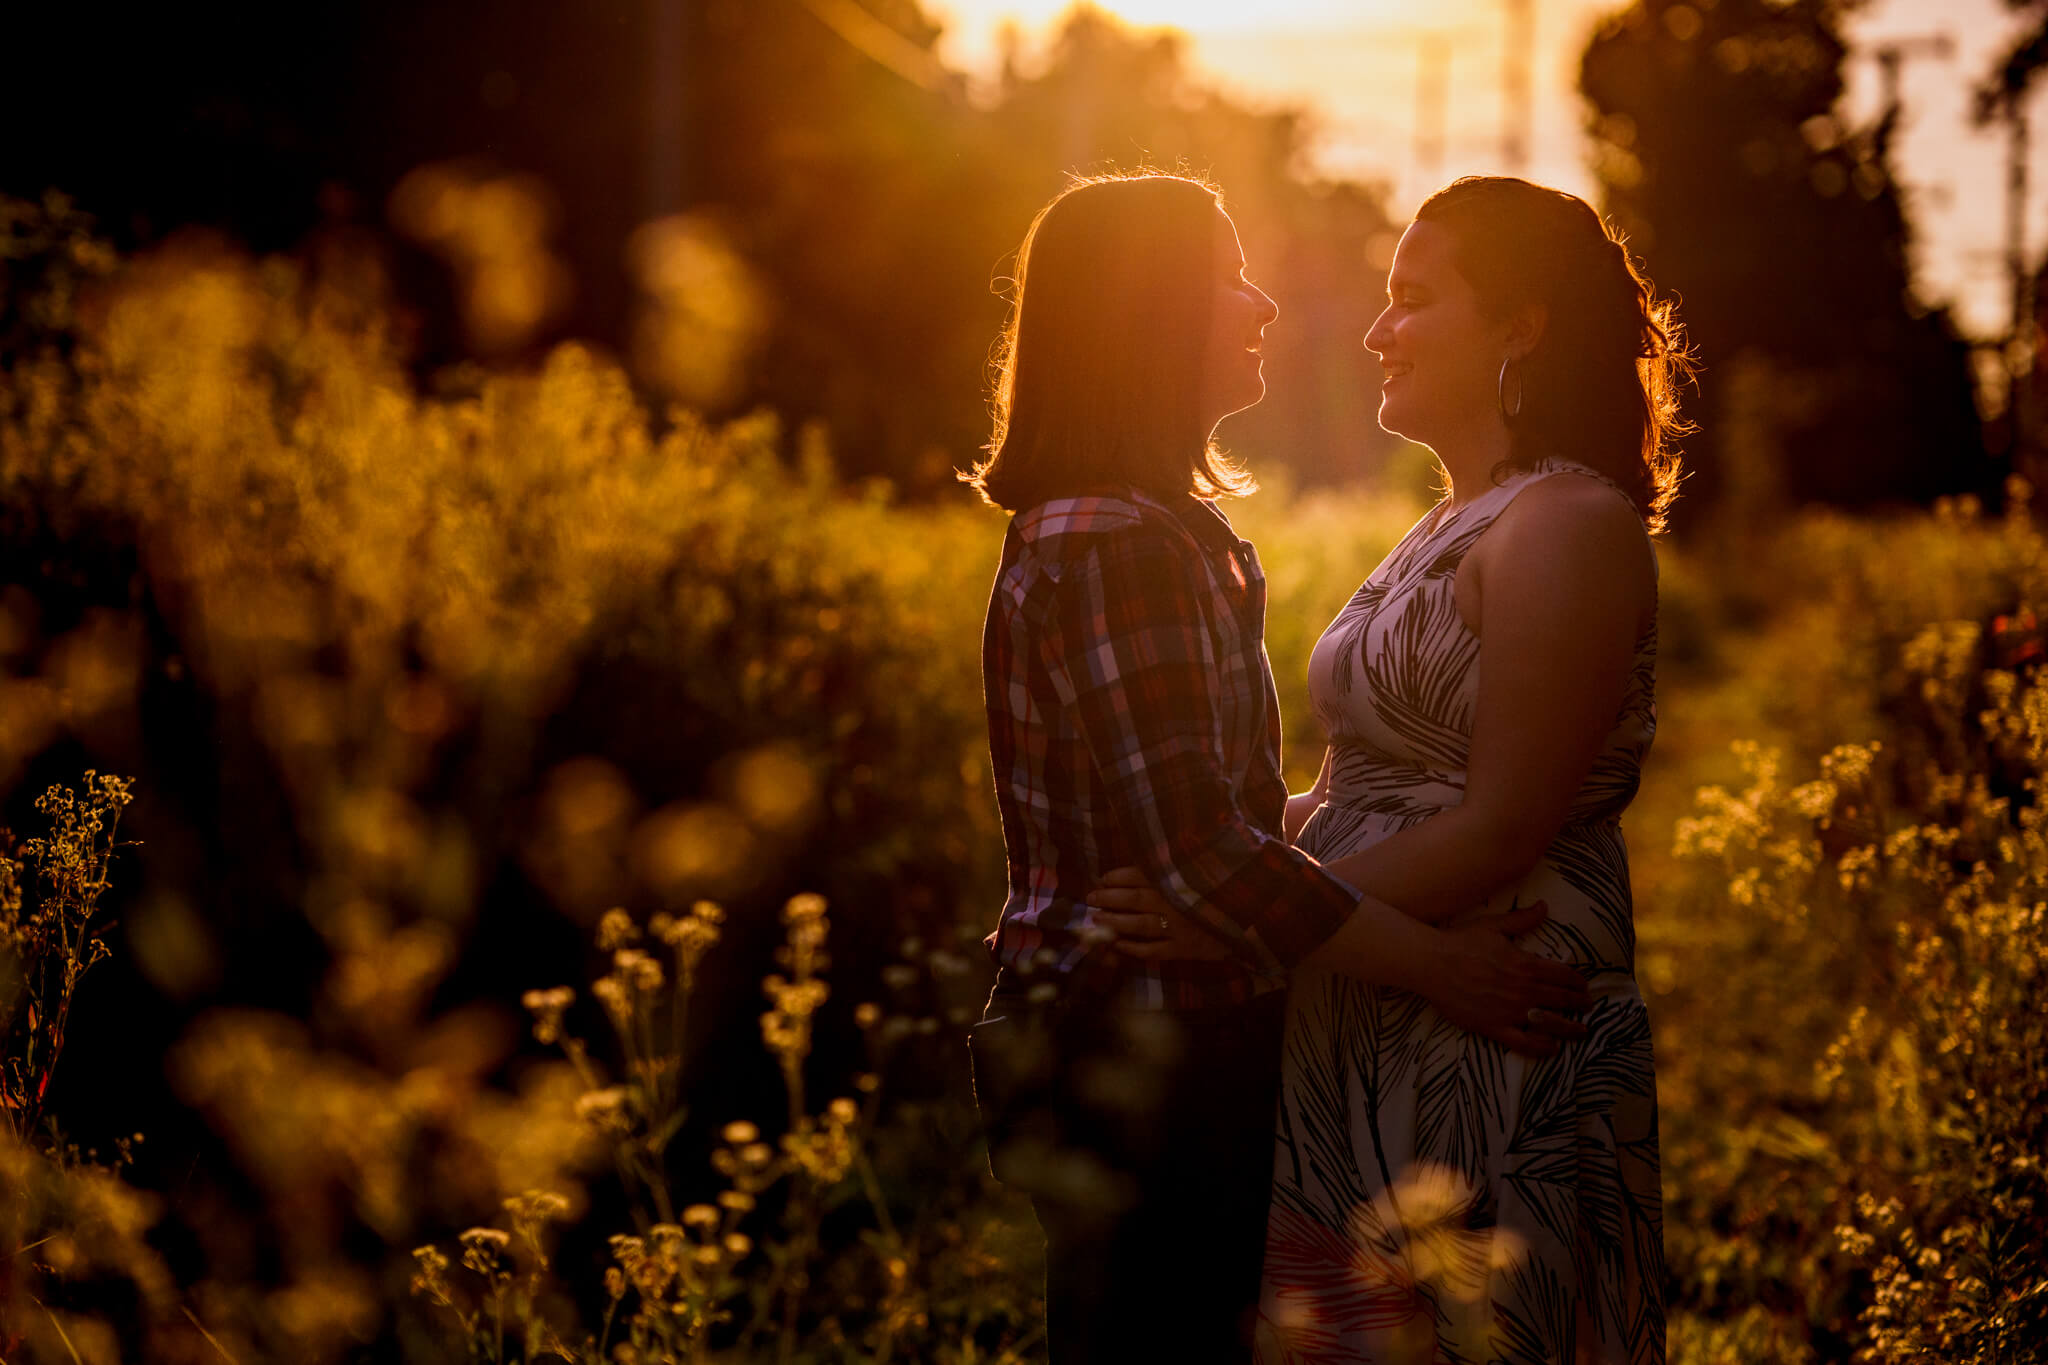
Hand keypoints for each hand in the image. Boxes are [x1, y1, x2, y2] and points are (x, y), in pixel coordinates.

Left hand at [1086, 866, 1233, 961]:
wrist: (1254, 919)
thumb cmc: (1223, 889)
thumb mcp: (1201, 869)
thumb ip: (1174, 865)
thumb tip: (1144, 862)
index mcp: (1178, 879)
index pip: (1139, 875)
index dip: (1117, 877)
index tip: (1102, 878)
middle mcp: (1175, 902)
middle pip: (1134, 899)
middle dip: (1108, 898)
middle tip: (1090, 898)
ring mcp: (1179, 928)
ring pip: (1139, 925)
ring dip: (1115, 922)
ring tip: (1096, 918)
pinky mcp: (1184, 949)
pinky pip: (1152, 951)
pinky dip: (1132, 948)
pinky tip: (1116, 944)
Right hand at [1421, 900, 1592, 1057]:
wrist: (1431, 963)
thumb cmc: (1460, 942)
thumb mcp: (1493, 925)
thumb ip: (1522, 919)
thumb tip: (1544, 906)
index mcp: (1526, 964)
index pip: (1563, 975)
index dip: (1578, 981)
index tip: (1584, 985)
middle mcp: (1523, 990)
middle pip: (1562, 999)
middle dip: (1580, 1003)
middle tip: (1589, 1006)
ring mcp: (1510, 1011)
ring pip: (1551, 1024)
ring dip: (1571, 1028)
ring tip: (1582, 1031)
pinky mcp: (1494, 1027)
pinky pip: (1524, 1043)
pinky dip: (1542, 1048)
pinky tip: (1552, 1048)